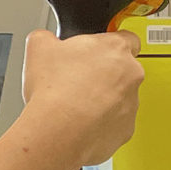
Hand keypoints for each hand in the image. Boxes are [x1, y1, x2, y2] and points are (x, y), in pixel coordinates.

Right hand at [19, 27, 143, 168]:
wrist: (58, 132)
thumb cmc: (54, 91)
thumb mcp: (39, 46)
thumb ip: (47, 37)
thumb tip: (45, 40)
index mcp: (116, 48)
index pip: (127, 37)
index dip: (108, 44)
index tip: (95, 52)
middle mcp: (131, 75)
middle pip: (124, 69)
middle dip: (104, 73)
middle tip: (78, 79)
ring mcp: (132, 104)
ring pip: (121, 98)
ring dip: (103, 99)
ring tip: (75, 104)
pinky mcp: (127, 129)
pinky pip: (117, 122)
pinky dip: (102, 122)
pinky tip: (81, 121)